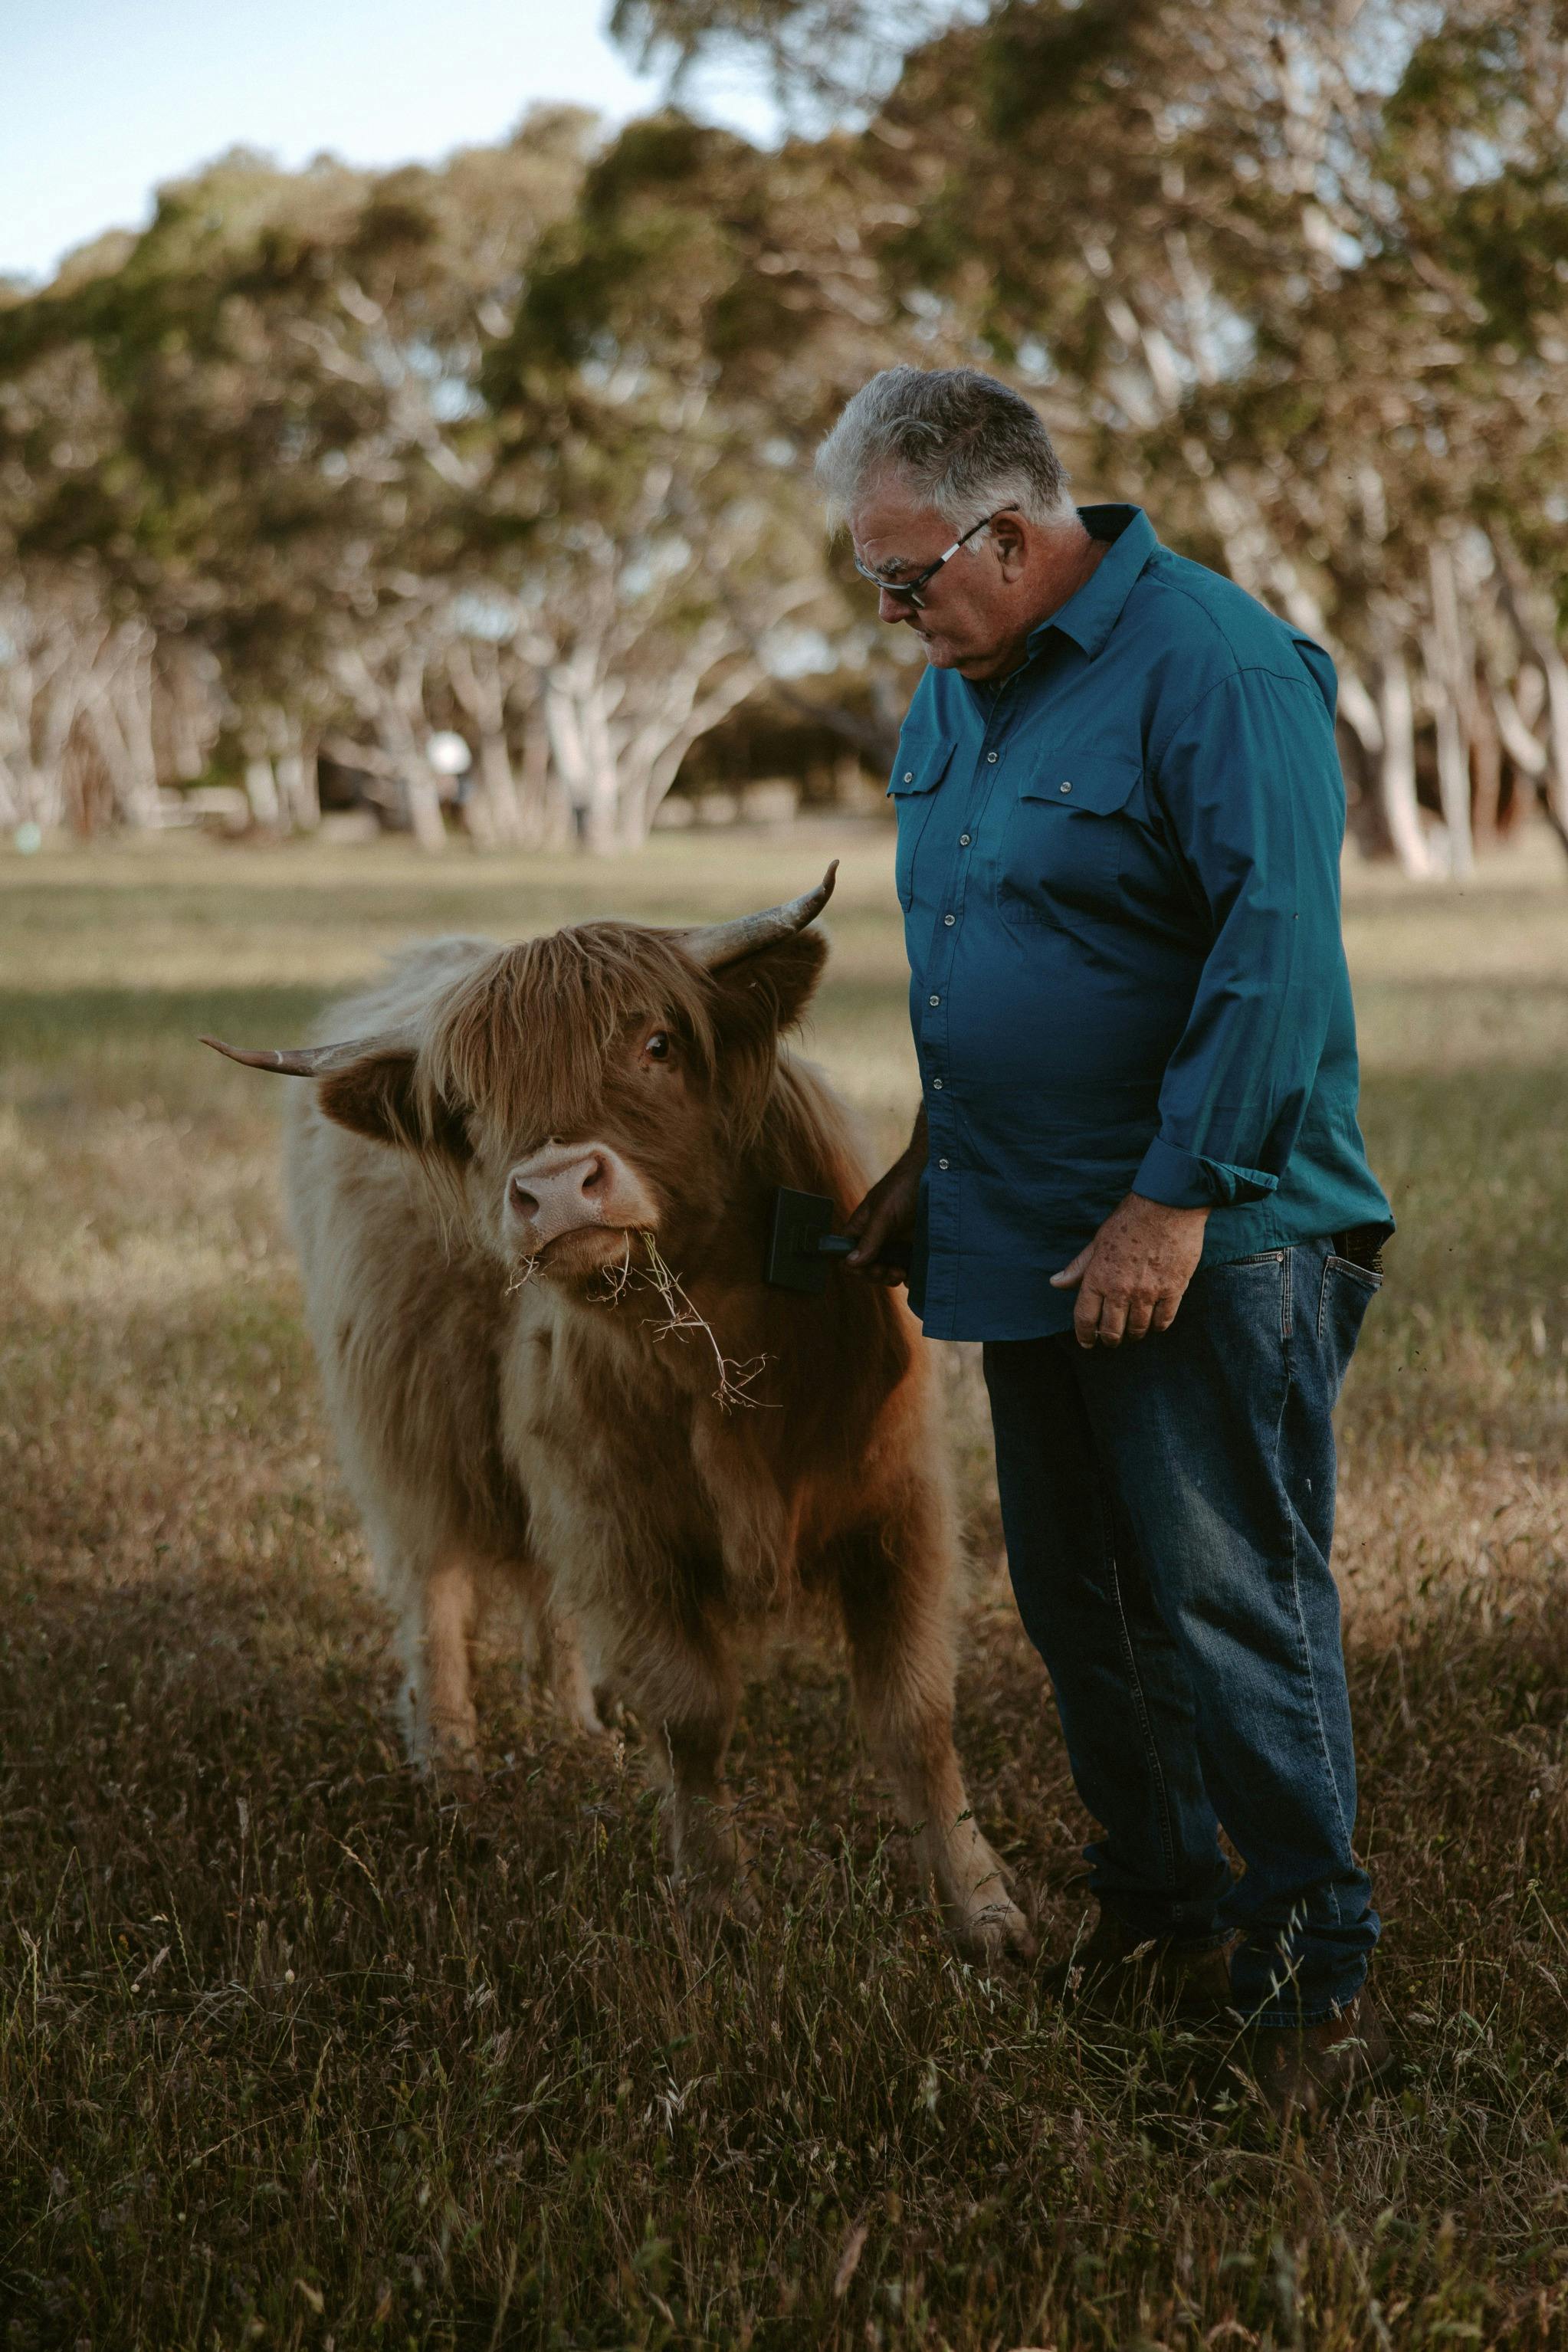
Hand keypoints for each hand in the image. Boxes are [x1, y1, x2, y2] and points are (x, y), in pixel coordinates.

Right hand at [845, 1146, 923, 1285]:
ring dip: (893, 1278)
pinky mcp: (916, 1247)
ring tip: (903, 1273)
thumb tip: (850, 1263)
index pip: (848, 1254)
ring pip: (888, 1271)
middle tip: (891, 1272)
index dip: (856, 1267)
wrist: (937, 1174)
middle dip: (877, 1274)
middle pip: (868, 1267)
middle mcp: (877, 1237)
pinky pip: (909, 1268)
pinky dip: (911, 1276)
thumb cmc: (904, 1186)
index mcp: (862, 1227)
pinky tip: (916, 1275)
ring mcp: (897, 1242)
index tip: (872, 1269)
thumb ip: (869, 1239)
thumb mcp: (884, 1212)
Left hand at [1050, 1193, 1209, 1347]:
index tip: (1086, 1342)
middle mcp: (1122, 1290)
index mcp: (1098, 1278)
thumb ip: (1078, 1268)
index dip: (1084, 1335)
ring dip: (1133, 1335)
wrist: (1168, 1205)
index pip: (1085, 1318)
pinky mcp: (1174, 1290)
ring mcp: (1149, 1292)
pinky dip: (1158, 1326)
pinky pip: (1164, 1320)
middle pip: (1112, 1331)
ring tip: (1132, 1334)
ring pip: (1138, 1329)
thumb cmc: (1130, 1220)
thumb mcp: (1097, 1242)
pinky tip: (1155, 1324)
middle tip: (1111, 1340)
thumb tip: (1056, 1283)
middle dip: (1109, 1339)